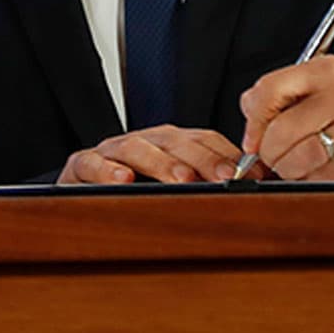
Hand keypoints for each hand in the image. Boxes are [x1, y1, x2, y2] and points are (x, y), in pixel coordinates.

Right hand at [60, 125, 243, 184]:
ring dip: (162, 163)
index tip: (252, 174)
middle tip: (226, 177)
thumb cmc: (131, 194)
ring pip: (137, 148)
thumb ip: (206, 185)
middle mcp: (142, 141)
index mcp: (168, 143)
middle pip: (175, 141)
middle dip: (203, 159)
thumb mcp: (171, 189)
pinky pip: (92, 163)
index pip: (202, 139)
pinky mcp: (81, 165)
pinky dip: (107, 170)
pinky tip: (122, 180)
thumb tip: (255, 190)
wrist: (78, 193)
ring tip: (181, 180)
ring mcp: (111, 151)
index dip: (227, 154)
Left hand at [238, 56, 333, 180]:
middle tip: (273, 158)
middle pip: (281, 134)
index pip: (269, 91)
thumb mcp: (329, 77)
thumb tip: (248, 113)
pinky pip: (325, 180)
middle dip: (269, 154)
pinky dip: (313, 183)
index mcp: (326, 70)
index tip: (252, 140)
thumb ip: (286, 90)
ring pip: (300, 162)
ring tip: (296, 165)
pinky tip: (319, 173)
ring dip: (289, 172)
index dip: (252, 122)